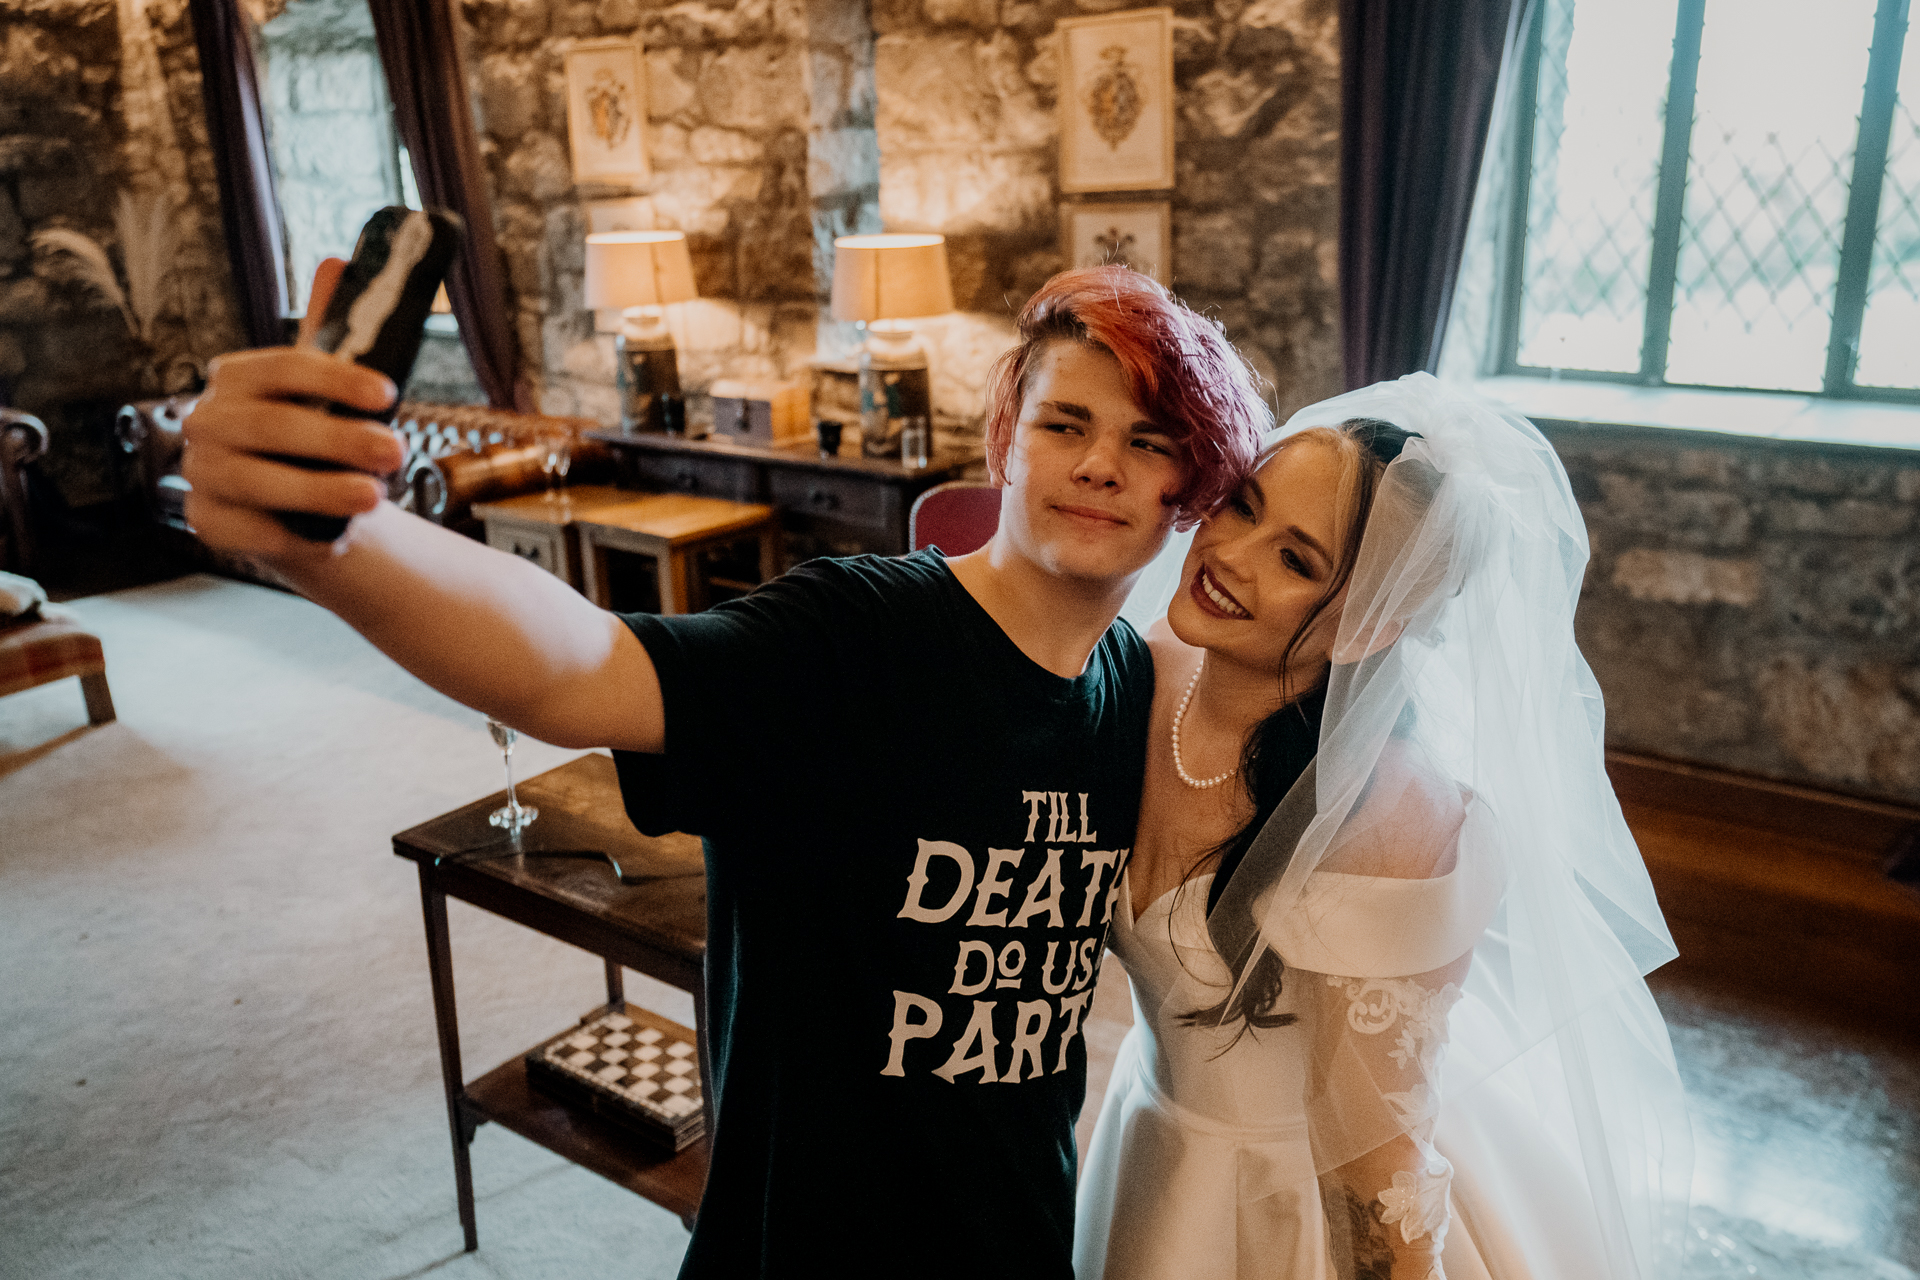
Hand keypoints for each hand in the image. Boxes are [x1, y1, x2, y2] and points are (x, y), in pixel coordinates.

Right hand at [181, 258, 403, 562]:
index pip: (285, 366)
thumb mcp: (329, 387)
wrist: (307, 506)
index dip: (337, 379)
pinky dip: (293, 535)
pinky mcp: (209, 521)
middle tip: (396, 452)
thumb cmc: (320, 437)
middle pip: (274, 426)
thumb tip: (340, 259)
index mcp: (239, 377)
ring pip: (260, 481)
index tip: (389, 394)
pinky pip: (248, 529)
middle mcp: (209, 420)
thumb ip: (333, 329)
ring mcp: (203, 472)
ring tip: (373, 496)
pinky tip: (332, 537)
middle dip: (340, 440)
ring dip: (321, 490)